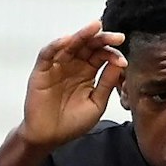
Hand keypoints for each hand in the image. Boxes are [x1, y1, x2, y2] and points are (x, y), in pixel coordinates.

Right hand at [16, 20, 127, 150]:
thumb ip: (106, 83)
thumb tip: (120, 63)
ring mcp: (57, 66)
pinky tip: (68, 40)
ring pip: (70, 44)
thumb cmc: (71, 123)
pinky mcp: (41, 70)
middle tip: (117, 37)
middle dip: (102, 39)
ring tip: (95, 27)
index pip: (101, 55)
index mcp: (87, 72)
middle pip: (88, 45)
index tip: (123, 60)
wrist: (49, 137)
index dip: (112, 54)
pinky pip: (48, 53)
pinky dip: (57, 45)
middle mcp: (73, 65)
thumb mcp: (96, 104)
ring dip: (82, 35)